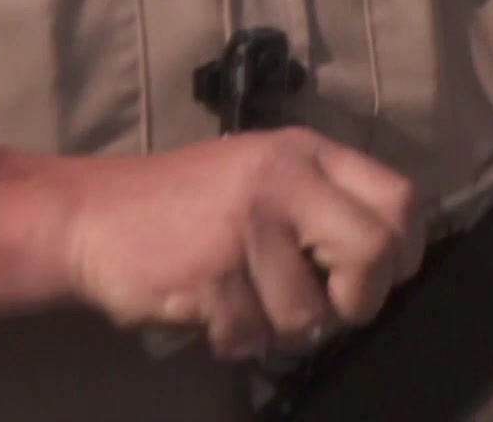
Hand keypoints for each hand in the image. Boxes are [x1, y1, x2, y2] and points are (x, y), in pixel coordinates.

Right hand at [50, 128, 426, 360]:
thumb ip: (326, 204)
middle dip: (359, 299)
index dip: (404, 252)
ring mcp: (246, 224)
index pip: (402, 200)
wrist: (89, 216)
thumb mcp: (266, 176)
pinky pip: (252, 336)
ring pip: (310, 313)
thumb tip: (392, 260)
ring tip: (240, 296)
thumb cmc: (188, 205)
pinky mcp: (210, 271)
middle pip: (376, 253)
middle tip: (325, 307)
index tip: (375, 277)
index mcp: (307, 153)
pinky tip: (208, 308)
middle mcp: (284, 179)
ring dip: (277, 326)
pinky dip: (233, 339)